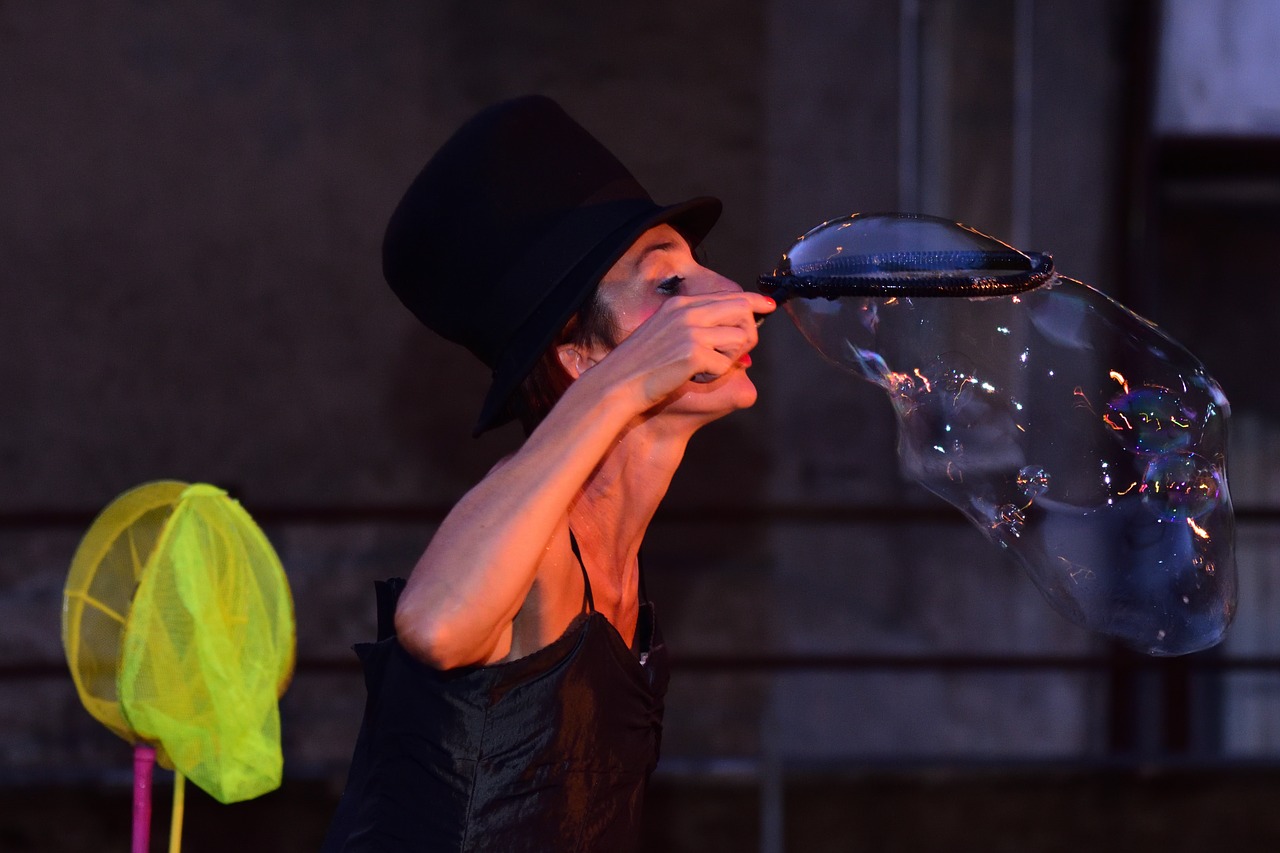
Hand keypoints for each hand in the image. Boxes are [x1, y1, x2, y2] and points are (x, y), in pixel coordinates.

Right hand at [582, 290, 776, 408]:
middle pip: (741, 311)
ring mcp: (691, 332)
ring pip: (738, 339)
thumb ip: (698, 330)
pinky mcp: (694, 354)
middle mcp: (687, 313)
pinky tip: (694, 379)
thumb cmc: (640, 366)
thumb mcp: (665, 334)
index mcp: (680, 305)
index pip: (728, 295)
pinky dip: (715, 377)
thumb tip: (737, 337)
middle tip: (740, 352)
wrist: (617, 383)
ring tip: (705, 369)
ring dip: (730, 358)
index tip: (768, 305)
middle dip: (748, 333)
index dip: (753, 300)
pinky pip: (726, 365)